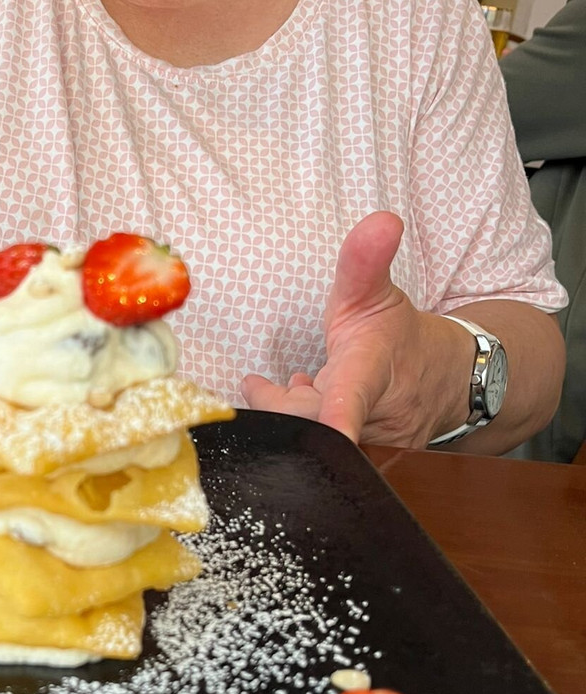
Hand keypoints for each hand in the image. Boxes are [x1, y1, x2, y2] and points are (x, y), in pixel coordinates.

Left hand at [241, 211, 456, 446]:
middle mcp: (376, 418)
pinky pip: (322, 454)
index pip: (349, 398)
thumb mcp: (376, 293)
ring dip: (290, 416)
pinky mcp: (366, 462)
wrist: (445, 379)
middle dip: (279, 408)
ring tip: (285, 387)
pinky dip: (303, 428)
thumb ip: (364, 260)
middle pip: (310, 425)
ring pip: (313, 443)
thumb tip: (381, 219)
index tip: (331, 431)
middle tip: (260, 384)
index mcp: (370, 372)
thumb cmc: (396, 337)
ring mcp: (374, 446)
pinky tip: (299, 402)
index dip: (337, 416)